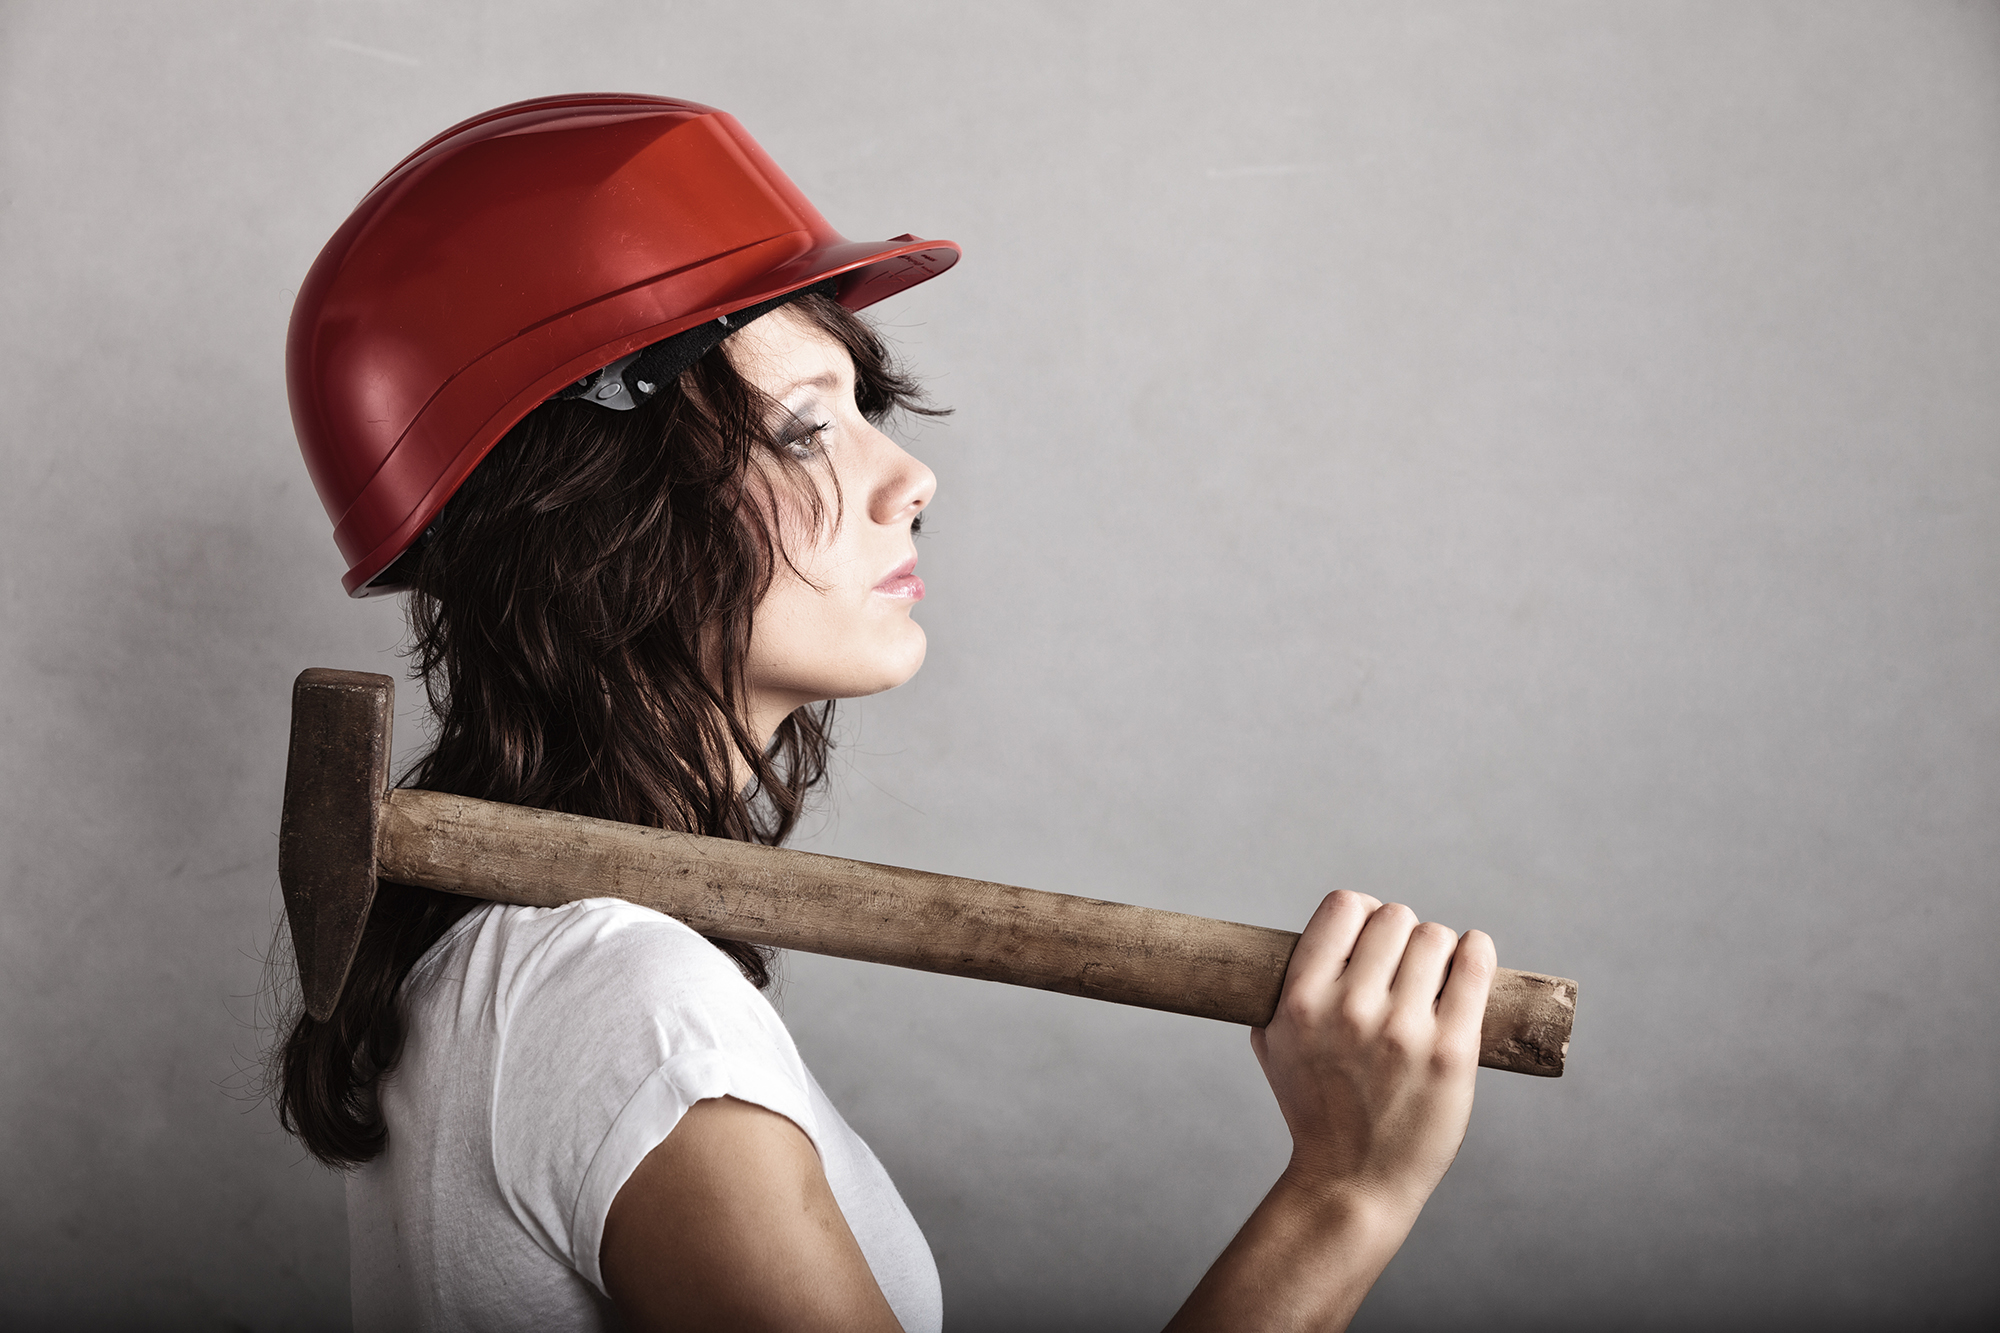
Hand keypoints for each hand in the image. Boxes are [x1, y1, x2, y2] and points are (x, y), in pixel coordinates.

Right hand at [1252, 890, 1495, 1217]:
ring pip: (1436, 938)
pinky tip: (1473, 956)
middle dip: (1402, 934)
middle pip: (1394, 917)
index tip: (1372, 937)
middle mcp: (1350, 1009)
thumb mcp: (1274, 1044)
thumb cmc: (1313, 1109)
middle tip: (1406, 965)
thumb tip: (1317, 942)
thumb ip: (1284, 988)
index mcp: (1301, 1001)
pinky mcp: (1450, 1052)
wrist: (1351, 1181)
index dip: (1362, 914)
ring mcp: (1402, 1031)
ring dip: (1439, 949)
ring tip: (1438, 974)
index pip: (1344, 906)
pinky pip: (1475, 967)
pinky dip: (1478, 952)